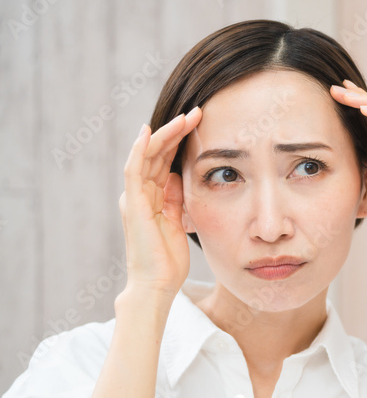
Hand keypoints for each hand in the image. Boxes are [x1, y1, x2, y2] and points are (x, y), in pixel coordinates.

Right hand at [118, 108, 201, 300]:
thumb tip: (181, 176)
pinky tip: (150, 132)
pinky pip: (135, 171)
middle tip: (197, 113)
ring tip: (185, 117)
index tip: (201, 125)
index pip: (165, 161)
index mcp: (152, 198)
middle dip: (176, 132)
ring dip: (165, 134)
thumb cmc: (169, 260)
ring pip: (147, 156)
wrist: (157, 284)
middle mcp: (139, 194)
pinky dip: (141, 150)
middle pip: (157, 153)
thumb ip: (176, 199)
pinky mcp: (133, 205)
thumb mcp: (179, 222)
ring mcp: (134, 198)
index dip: (180, 141)